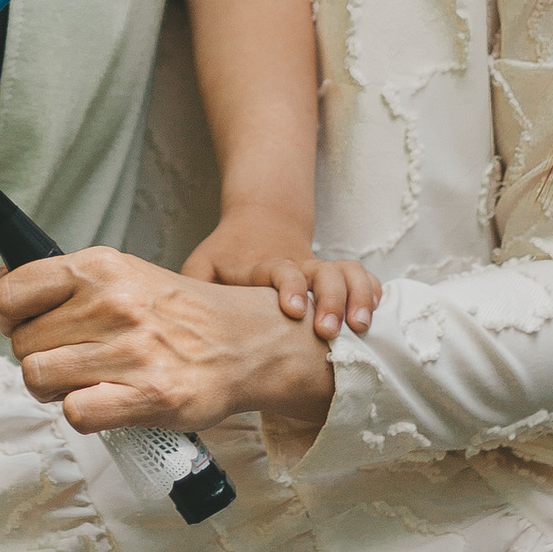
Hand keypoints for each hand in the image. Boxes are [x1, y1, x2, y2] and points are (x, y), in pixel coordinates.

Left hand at [0, 244, 333, 444]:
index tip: (32, 326)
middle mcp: (114, 303)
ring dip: (56, 388)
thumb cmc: (172, 313)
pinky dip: (82, 413)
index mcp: (100, 266)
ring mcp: (132, 349)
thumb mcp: (110, 279)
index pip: (11, 293)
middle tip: (79, 357)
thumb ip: (37, 289)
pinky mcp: (148, 394)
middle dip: (39, 357)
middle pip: (22, 344)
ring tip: (90, 380)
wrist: (246, 342)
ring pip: (38, 378)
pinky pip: (74, 412)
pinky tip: (107, 401)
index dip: (9, 318)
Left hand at [183, 212, 378, 345]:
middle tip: (330, 331)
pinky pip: (363, 278)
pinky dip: (372, 292)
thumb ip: (191, 291)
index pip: (282, 270)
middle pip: (325, 273)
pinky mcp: (335, 276)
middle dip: (332, 300)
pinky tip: (374, 316)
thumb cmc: (227, 254)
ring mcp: (319, 271)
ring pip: (349, 273)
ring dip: (358, 297)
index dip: (290, 287)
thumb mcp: (202, 267)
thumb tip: (179, 328)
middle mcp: (298, 267)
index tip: (295, 310)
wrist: (261, 220)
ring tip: (361, 327)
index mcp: (265, 265)